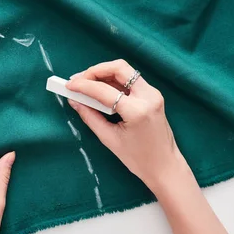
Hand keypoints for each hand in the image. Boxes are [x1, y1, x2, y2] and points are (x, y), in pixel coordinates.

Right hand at [66, 59, 188, 189]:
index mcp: (137, 110)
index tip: (68, 86)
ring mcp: (153, 93)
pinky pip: (130, 80)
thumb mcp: (110, 139)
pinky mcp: (153, 95)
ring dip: (104, 74)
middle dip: (95, 70)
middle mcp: (148, 96)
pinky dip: (113, 81)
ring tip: (86, 84)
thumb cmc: (138, 159)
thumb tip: (74, 100)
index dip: (83, 85)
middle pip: (119, 68)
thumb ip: (90, 117)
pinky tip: (100, 90)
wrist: (165, 166)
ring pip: (125, 71)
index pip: (104, 90)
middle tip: (78, 80)